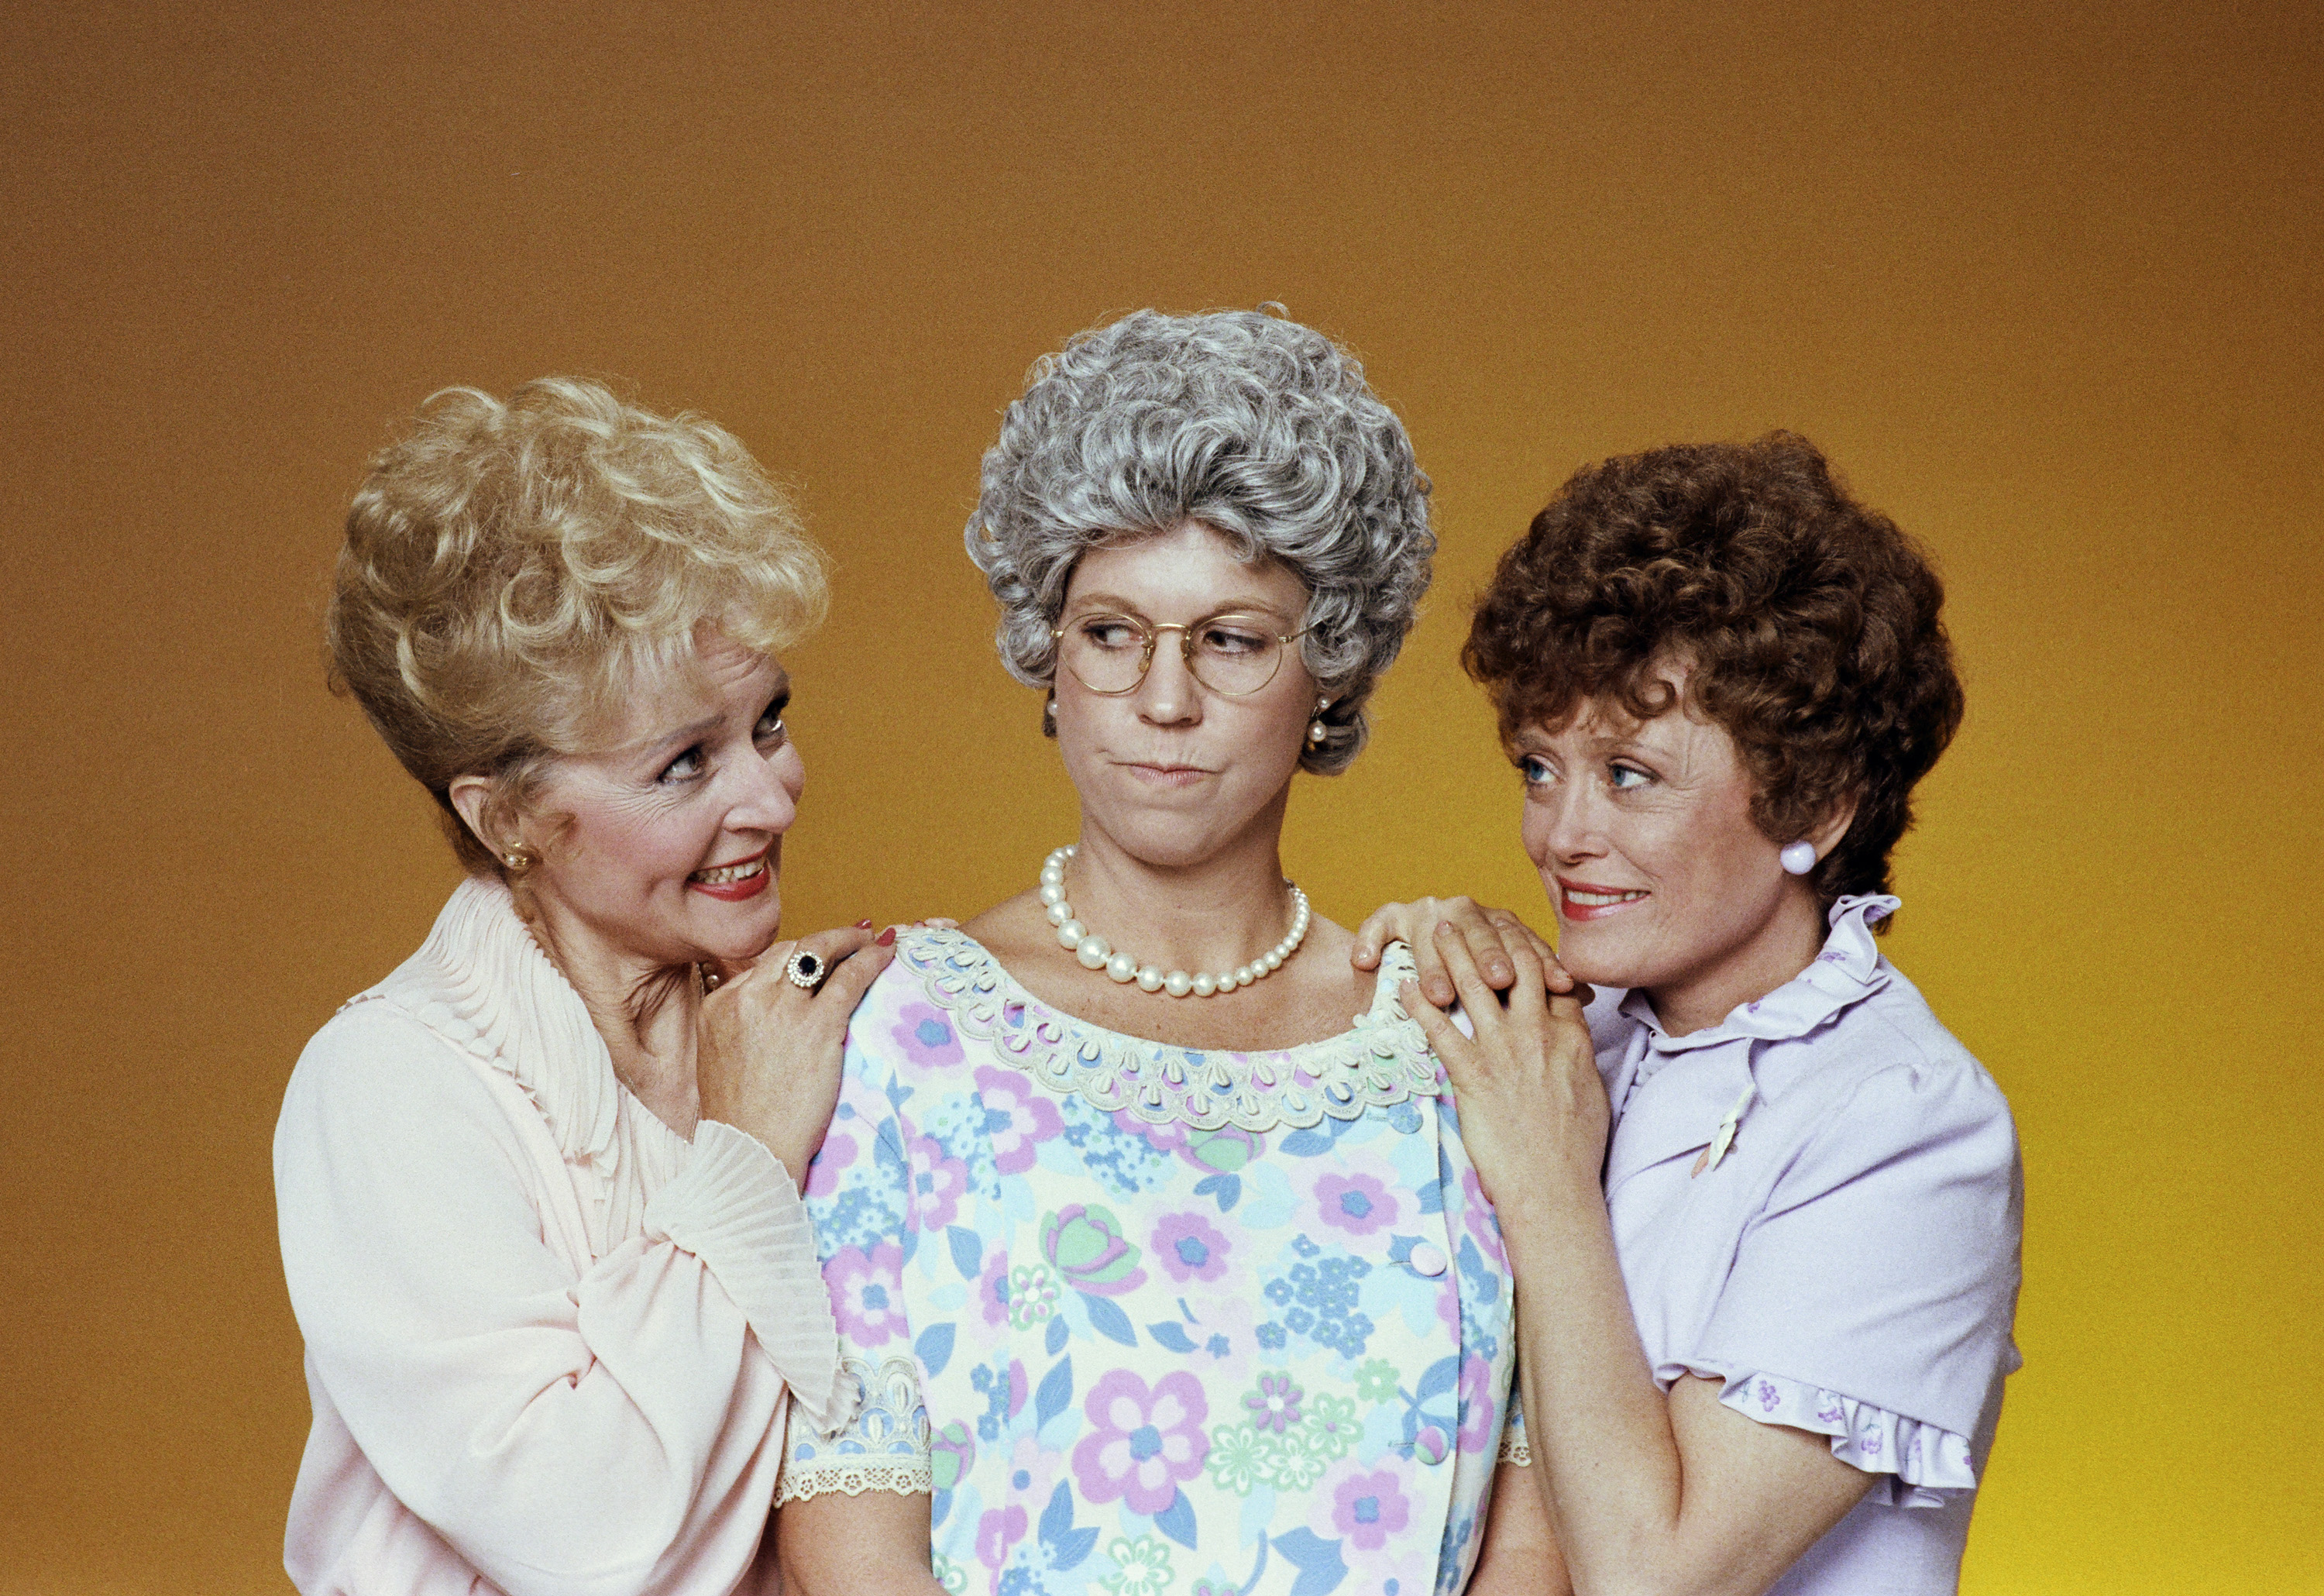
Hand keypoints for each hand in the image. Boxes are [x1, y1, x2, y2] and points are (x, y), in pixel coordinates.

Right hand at [696, 924, 893, 1188]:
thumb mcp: (720, 1063)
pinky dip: (871, 959)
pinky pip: (849, 978)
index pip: (764, 965)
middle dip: (824, 940)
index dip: (795, 957)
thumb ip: (739, 1031)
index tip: (815, 958)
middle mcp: (748, 997)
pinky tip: (886, 952)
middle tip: (851, 936)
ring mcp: (782, 1008)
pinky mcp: (817, 1025)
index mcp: (719, 1006)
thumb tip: (766, 1023)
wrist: (750, 1151)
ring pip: (820, 952)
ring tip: (870, 938)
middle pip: (791, 950)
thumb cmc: (741, 1122)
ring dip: (849, 940)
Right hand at [1353, 896, 1590, 1010]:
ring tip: (1440, 993)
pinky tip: (1364, 963)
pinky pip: (1382, 922)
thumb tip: (1585, 994)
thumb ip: (1543, 982)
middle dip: (1490, 956)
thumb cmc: (1480, 981)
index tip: (1558, 986)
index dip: (1543, 961)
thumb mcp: (1513, 980)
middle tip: (1500, 982)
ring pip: (1431, 931)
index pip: (1526, 940)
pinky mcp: (1396, 918)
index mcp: (1501, 924)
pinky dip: (1372, 938)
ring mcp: (1430, 911)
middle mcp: (1468, 912)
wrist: (1439, 951)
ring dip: (1435, 963)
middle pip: (1479, 931)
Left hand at [1402, 921, 1605, 1217]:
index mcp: (1572, 1037)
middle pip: (1514, 966)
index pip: (1550, 978)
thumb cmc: (1574, 1151)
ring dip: (1451, 952)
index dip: (1528, 953)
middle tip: (1465, 915)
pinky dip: (1420, 1005)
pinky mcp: (1475, 1076)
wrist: (1554, 1187)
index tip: (1508, 938)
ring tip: (1434, 929)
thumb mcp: (1592, 1094)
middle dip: (1488, 935)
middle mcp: (1539, 1034)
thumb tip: (1573, 1043)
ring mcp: (1506, 1053)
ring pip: (1476, 985)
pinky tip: (1404, 988)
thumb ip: (1578, 1059)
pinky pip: (1441, 1029)